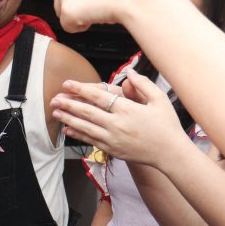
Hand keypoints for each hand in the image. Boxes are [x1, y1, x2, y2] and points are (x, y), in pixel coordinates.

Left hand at [50, 72, 182, 168]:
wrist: (170, 153)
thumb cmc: (167, 125)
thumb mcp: (159, 100)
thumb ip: (143, 84)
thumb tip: (130, 72)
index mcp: (127, 109)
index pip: (98, 96)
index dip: (81, 89)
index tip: (68, 84)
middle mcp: (117, 124)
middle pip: (87, 112)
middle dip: (68, 104)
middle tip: (54, 98)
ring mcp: (113, 139)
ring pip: (86, 127)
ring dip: (69, 119)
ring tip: (55, 113)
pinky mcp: (113, 150)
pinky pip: (91, 141)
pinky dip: (78, 134)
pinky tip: (68, 129)